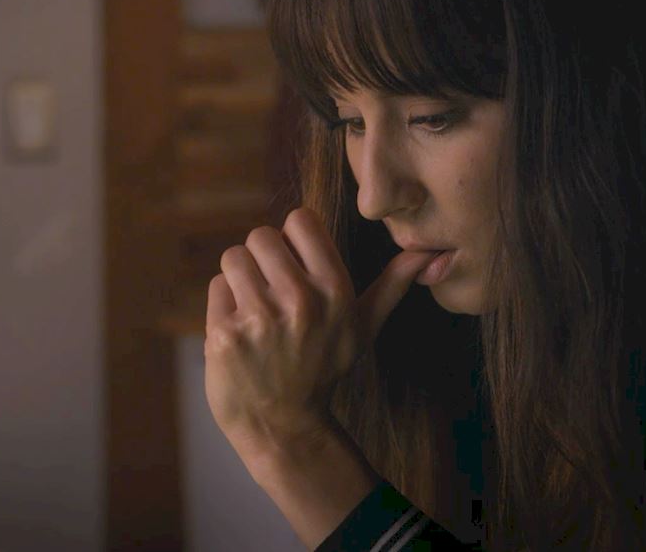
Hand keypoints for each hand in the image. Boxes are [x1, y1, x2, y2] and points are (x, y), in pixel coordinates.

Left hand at [203, 207, 437, 464]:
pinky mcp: (225, 334)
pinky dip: (223, 307)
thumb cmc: (322, 369)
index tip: (295, 268)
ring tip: (255, 312)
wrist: (282, 425)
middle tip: (271, 295)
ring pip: (235, 258)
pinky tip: (239, 333)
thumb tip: (428, 253)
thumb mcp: (363, 328)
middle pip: (261, 236)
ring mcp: (260, 318)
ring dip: (240, 281)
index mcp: (335, 290)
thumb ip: (391, 285)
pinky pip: (217, 288)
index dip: (292, 240)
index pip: (300, 220)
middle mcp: (300, 300)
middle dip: (262, 261)